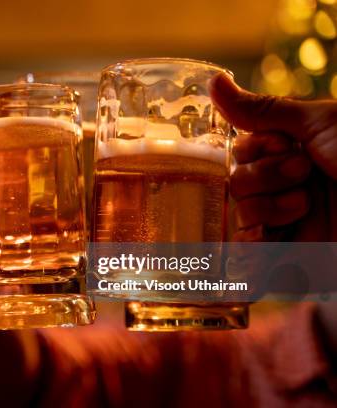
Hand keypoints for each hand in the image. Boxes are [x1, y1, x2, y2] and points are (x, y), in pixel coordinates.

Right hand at [210, 74, 336, 241]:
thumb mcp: (319, 124)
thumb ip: (262, 110)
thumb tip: (213, 80)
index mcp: (292, 151)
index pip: (242, 151)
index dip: (257, 150)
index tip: (287, 145)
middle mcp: (285, 183)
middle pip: (238, 183)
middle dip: (266, 178)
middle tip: (304, 173)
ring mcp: (288, 219)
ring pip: (243, 214)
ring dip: (269, 209)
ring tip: (306, 206)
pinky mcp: (293, 252)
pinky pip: (251, 253)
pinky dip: (250, 247)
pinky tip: (264, 237)